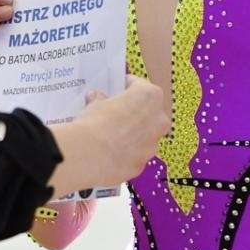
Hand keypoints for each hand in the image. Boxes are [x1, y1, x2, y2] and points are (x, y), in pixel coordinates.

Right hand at [47, 76, 168, 197]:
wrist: (91, 154)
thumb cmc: (96, 123)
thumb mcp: (95, 104)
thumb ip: (100, 100)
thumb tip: (96, 98)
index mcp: (149, 96)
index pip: (139, 86)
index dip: (127, 87)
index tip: (118, 89)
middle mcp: (158, 119)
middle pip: (149, 112)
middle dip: (134, 112)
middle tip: (115, 113)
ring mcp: (153, 144)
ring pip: (145, 135)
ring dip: (133, 134)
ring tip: (110, 135)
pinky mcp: (143, 163)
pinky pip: (136, 154)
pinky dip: (126, 152)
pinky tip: (110, 151)